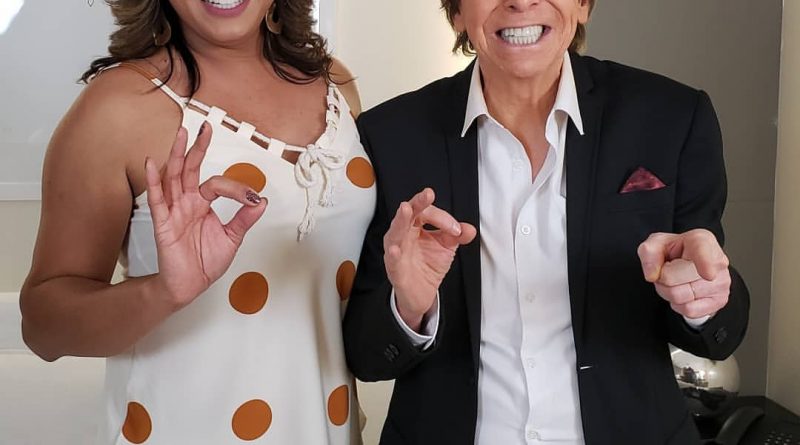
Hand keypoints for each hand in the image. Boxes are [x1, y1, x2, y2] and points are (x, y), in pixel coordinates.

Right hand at [145, 123, 267, 309]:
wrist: (188, 285)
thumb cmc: (204, 261)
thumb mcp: (232, 238)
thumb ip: (244, 218)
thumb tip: (261, 200)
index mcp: (202, 204)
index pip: (217, 184)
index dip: (236, 188)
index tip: (252, 199)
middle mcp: (187, 202)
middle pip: (190, 169)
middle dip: (197, 147)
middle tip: (205, 127)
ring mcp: (173, 211)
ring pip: (173, 177)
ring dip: (177, 155)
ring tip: (181, 134)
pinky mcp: (163, 224)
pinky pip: (156, 200)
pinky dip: (153, 181)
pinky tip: (152, 163)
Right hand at [384, 188, 476, 330]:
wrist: (421, 291)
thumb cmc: (428, 264)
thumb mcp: (447, 247)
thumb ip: (457, 236)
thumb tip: (470, 229)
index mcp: (415, 225)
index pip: (426, 212)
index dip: (442, 217)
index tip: (456, 229)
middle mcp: (403, 234)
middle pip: (408, 214)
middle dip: (418, 203)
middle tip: (428, 194)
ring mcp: (397, 250)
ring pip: (396, 233)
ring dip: (400, 221)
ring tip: (406, 209)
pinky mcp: (395, 268)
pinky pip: (392, 260)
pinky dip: (393, 254)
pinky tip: (395, 249)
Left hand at [637, 229, 730, 319]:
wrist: (691, 264)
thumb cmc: (675, 252)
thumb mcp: (657, 244)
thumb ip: (649, 252)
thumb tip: (652, 274)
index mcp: (701, 240)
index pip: (702, 250)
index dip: (704, 263)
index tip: (708, 274)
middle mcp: (717, 261)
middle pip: (672, 279)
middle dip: (661, 278)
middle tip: (667, 271)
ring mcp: (721, 282)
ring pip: (679, 297)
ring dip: (668, 292)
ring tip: (675, 281)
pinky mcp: (720, 300)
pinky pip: (689, 310)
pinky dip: (679, 305)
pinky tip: (684, 291)